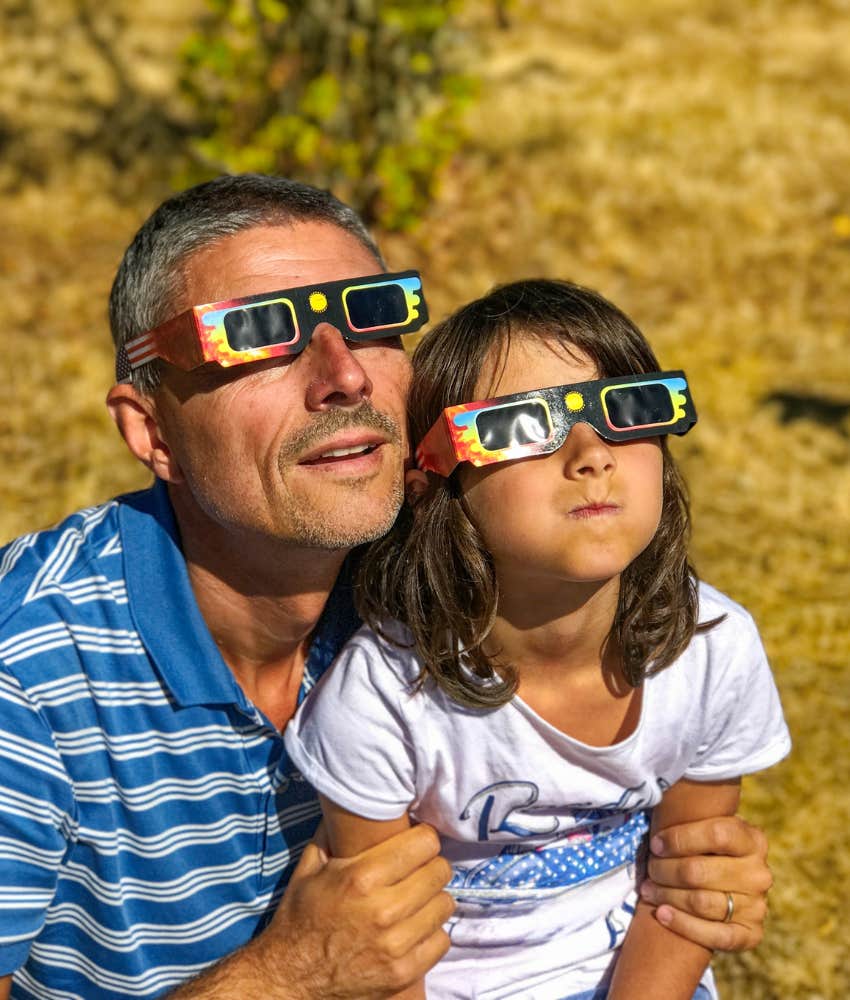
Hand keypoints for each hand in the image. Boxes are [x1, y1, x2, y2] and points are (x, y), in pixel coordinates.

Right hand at [264, 822, 453, 998]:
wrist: (289, 977)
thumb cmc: (300, 917)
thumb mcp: (310, 867)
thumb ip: (333, 832)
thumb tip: (353, 799)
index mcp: (361, 877)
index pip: (424, 843)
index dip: (424, 838)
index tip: (418, 841)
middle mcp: (383, 910)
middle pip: (439, 872)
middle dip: (431, 866)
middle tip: (419, 869)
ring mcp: (395, 945)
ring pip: (444, 905)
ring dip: (433, 899)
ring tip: (418, 898)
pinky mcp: (403, 973)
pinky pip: (441, 941)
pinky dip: (432, 932)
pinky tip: (415, 927)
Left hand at [640, 815, 770, 950]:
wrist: (727, 888)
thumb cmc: (706, 849)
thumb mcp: (707, 827)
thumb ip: (693, 818)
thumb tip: (659, 794)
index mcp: (752, 839)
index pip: (716, 834)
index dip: (680, 838)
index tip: (655, 843)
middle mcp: (759, 873)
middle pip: (700, 871)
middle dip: (664, 870)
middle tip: (648, 868)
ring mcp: (758, 905)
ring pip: (701, 902)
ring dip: (666, 895)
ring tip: (647, 889)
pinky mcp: (751, 934)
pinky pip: (715, 935)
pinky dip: (683, 925)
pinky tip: (662, 913)